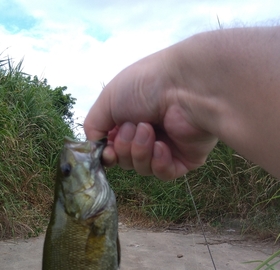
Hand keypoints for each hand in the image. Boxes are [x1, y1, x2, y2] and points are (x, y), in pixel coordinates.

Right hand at [84, 49, 217, 180]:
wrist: (185, 86)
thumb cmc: (146, 85)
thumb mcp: (107, 100)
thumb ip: (93, 126)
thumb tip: (94, 147)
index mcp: (132, 119)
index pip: (114, 149)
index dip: (108, 154)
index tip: (107, 152)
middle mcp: (150, 133)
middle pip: (126, 161)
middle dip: (124, 148)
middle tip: (131, 128)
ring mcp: (168, 147)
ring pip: (143, 168)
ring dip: (140, 151)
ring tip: (147, 130)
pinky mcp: (186, 159)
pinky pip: (164, 174)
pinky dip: (158, 162)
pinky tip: (161, 146)